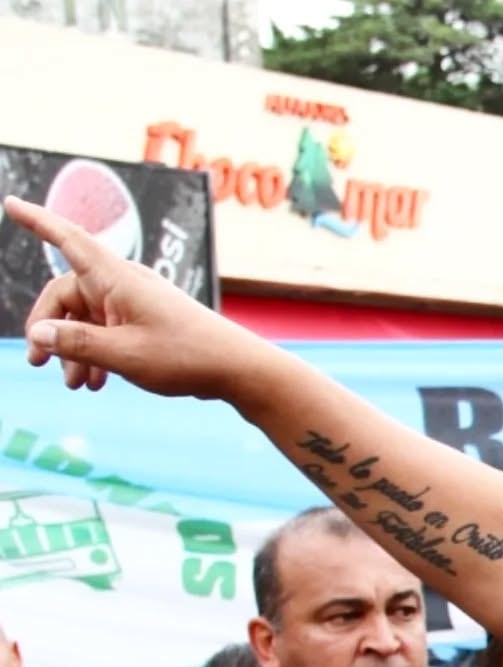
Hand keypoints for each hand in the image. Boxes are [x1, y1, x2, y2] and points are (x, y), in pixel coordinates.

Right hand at [3, 194, 260, 399]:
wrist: (237, 369)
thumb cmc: (186, 356)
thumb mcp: (124, 354)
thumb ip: (78, 343)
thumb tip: (39, 333)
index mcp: (115, 278)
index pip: (67, 240)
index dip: (38, 222)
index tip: (11, 203)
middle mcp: (124, 284)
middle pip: (68, 295)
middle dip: (51, 329)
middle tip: (39, 364)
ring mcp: (137, 303)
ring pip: (88, 319)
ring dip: (76, 349)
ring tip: (75, 385)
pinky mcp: (148, 322)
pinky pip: (109, 330)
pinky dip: (98, 353)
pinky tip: (96, 382)